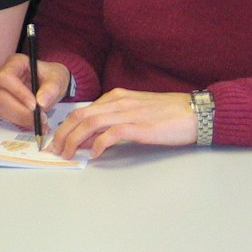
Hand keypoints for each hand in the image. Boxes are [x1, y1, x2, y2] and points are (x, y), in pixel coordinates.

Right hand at [0, 53, 69, 130]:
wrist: (52, 85)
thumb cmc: (53, 76)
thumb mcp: (58, 78)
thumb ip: (52, 88)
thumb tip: (42, 103)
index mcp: (14, 63)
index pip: (6, 77)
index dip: (18, 92)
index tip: (35, 105)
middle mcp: (2, 77)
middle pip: (0, 96)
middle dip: (20, 111)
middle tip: (41, 118)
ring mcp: (0, 91)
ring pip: (1, 109)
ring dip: (22, 119)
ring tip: (42, 122)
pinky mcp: (3, 105)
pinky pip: (7, 117)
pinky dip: (23, 123)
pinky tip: (37, 124)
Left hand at [48, 88, 196, 159]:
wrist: (195, 112)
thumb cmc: (169, 113)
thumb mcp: (136, 110)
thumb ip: (116, 119)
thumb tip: (94, 136)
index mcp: (117, 97)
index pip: (83, 110)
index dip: (66, 126)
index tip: (58, 140)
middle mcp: (118, 102)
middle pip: (80, 116)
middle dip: (63, 133)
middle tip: (55, 150)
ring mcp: (128, 113)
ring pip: (90, 124)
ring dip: (74, 140)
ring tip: (68, 154)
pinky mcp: (139, 127)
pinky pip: (111, 135)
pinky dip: (98, 144)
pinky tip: (94, 155)